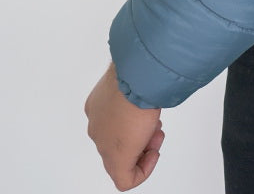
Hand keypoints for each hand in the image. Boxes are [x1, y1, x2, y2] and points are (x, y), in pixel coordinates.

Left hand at [84, 61, 164, 190]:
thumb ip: (135, 86)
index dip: (135, 122)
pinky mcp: (115, 160)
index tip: (149, 114)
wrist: (136, 80)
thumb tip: (147, 81)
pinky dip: (142, 171)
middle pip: (120, 139)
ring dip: (144, 148)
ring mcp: (104, 142)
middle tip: (156, 126)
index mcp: (97, 105)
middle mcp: (97, 125)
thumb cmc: (138, 73)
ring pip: (123, 156)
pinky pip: (125, 179)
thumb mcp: (134, 78)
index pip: (114, 122)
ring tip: (156, 132)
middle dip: (141, 135)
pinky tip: (153, 154)